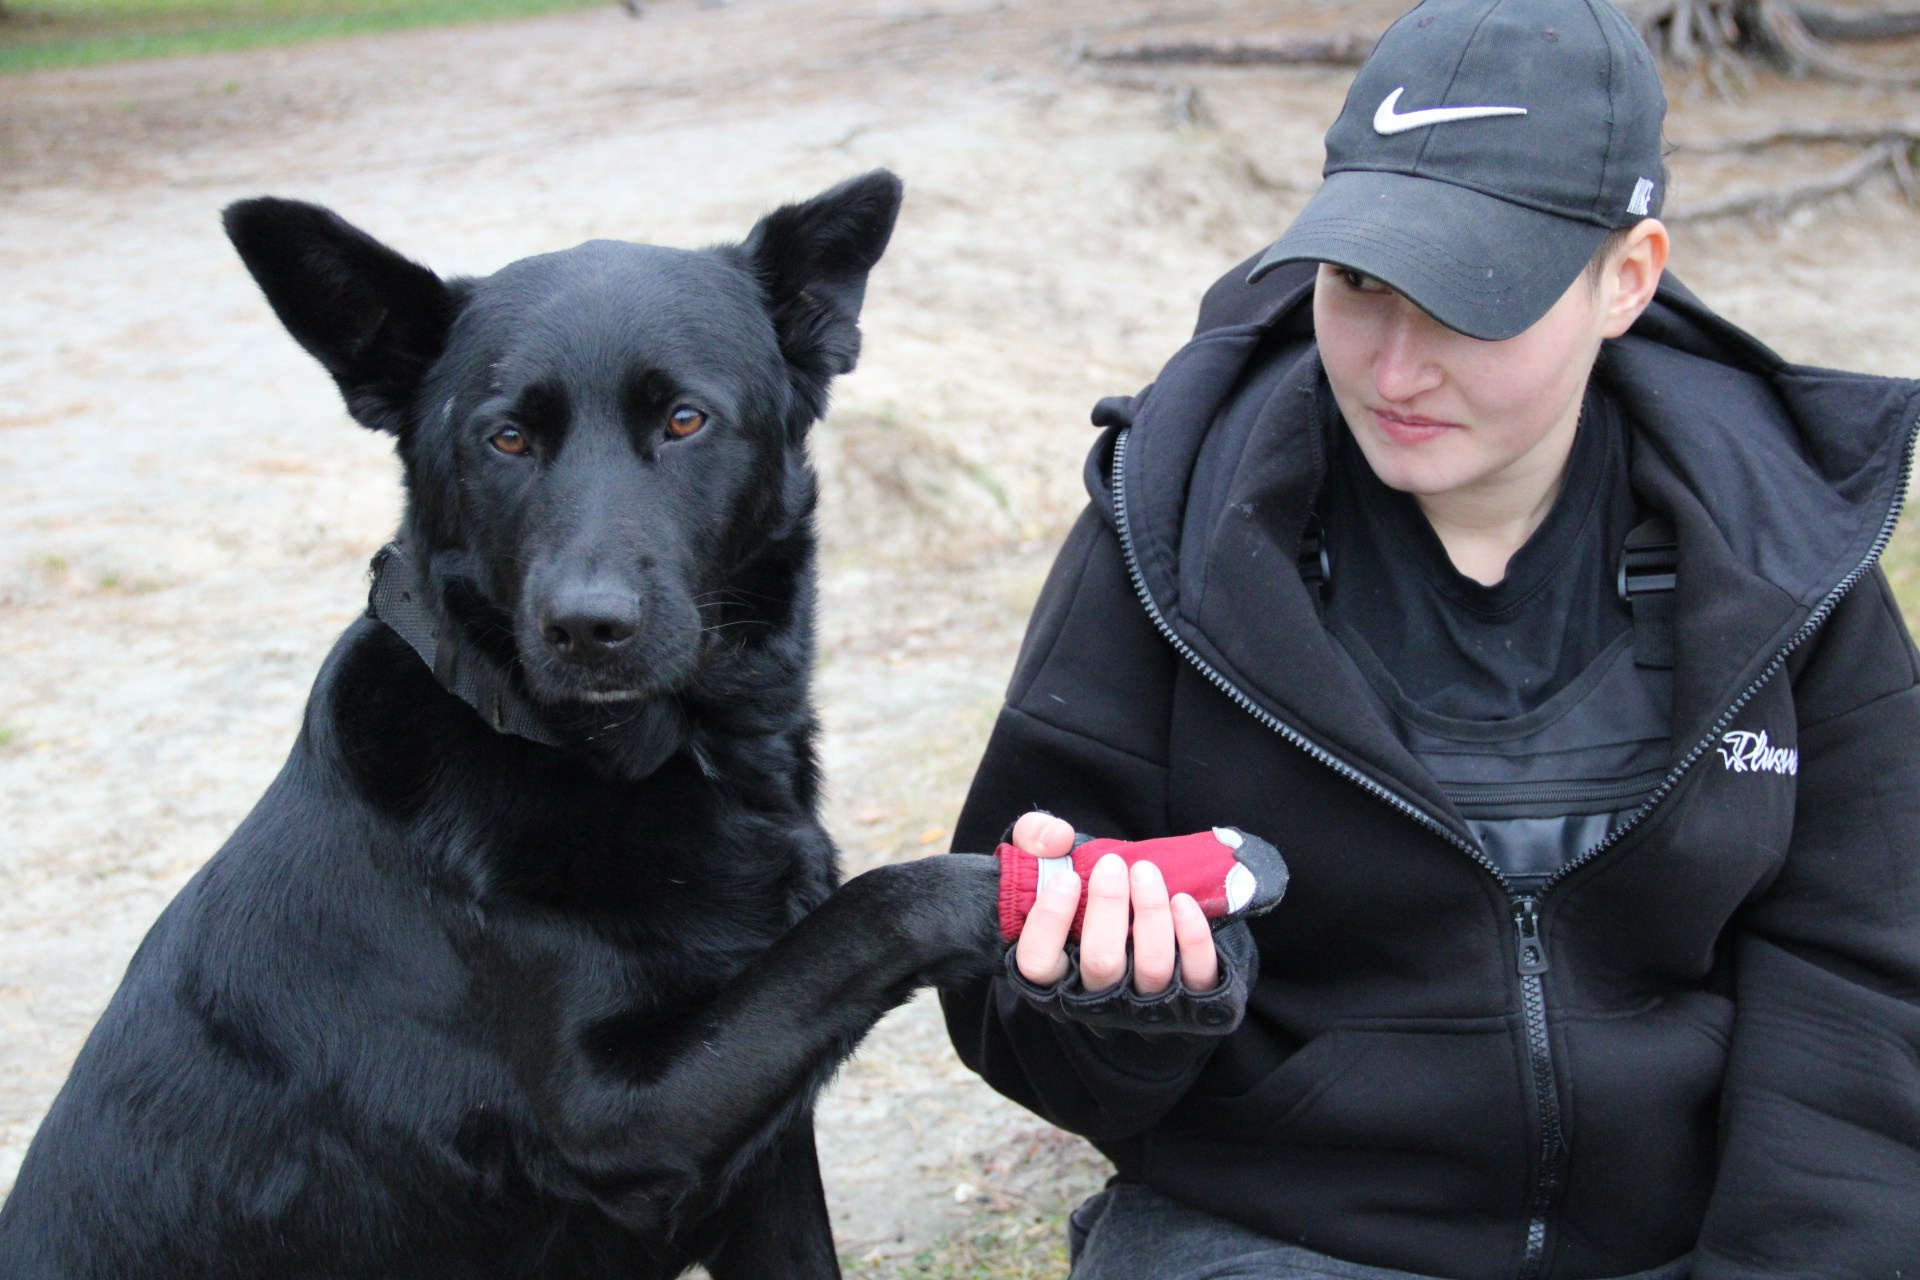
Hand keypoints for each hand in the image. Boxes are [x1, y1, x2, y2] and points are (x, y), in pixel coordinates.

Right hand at [1009, 811, 1217, 995]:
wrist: (1126, 929)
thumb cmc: (1077, 899)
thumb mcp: (1042, 865)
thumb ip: (1033, 840)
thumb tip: (1057, 838)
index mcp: (1053, 975)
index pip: (1038, 963)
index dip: (1049, 921)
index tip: (1067, 878)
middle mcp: (1095, 997)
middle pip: (1101, 963)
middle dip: (1108, 906)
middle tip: (1112, 865)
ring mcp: (1142, 1004)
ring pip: (1150, 968)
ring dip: (1151, 913)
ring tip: (1146, 872)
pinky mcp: (1188, 1000)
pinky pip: (1195, 976)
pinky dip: (1193, 939)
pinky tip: (1182, 902)